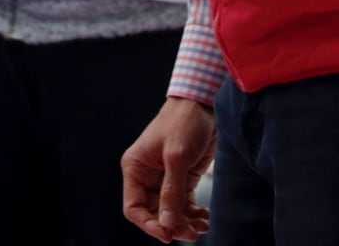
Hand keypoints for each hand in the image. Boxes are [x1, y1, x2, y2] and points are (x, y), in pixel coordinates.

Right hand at [121, 97, 214, 242]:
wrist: (202, 104)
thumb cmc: (183, 122)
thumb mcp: (176, 157)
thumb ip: (171, 192)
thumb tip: (167, 224)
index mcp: (135, 168)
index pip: (134, 207)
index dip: (149, 224)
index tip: (168, 235)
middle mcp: (147, 176)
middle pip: (154, 213)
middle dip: (172, 225)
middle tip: (192, 233)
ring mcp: (164, 178)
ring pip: (170, 211)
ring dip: (185, 222)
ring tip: (201, 225)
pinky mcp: (182, 177)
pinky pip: (183, 203)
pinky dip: (192, 213)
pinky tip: (204, 216)